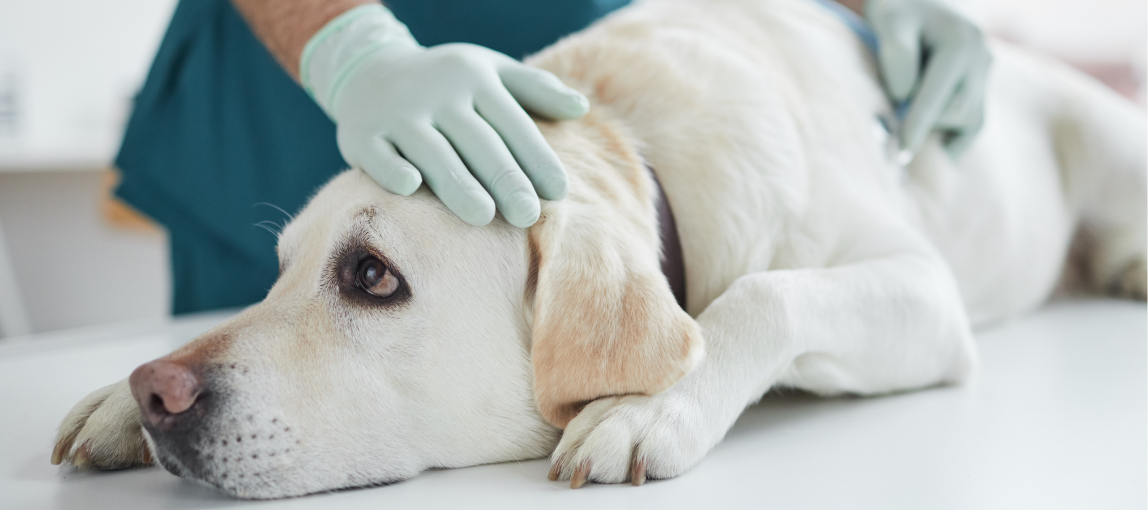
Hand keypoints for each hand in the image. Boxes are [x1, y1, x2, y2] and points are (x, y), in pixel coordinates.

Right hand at [303, 6, 587, 226]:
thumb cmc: (448, 82)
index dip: (535, 156)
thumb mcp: (491, 72)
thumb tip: (582, 108)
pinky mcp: (362, 135)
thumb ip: (536, 90)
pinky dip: (392, 168)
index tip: (558, 191)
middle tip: (528, 215)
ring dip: (456, 182)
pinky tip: (410, 186)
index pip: (512, 122)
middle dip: (504, 178)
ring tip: (483, 216)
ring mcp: (397, 113)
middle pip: (476, 141)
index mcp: (474, 79)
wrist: (369, 70)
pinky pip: (379, 155)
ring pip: (432, 151)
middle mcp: (436, 93)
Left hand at [866, 0, 991, 158]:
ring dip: (937, 127)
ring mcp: (986, 73)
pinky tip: (933, 151)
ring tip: (908, 121)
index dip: (918, 125)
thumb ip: (897, 55)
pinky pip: (974, 123)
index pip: (938, 94)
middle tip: (890, 124)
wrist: (924, 1)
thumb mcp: (889, 19)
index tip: (902, 151)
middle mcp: (981, 59)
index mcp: (960, 43)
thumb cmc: (900, 8)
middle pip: (957, 111)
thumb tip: (906, 99)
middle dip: (925, 123)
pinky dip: (954, 139)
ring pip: (968, 119)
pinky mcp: (982, 86)